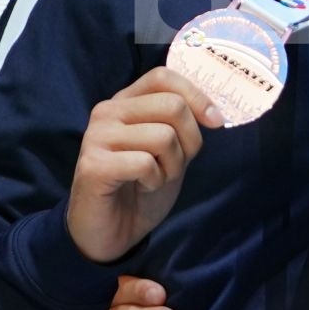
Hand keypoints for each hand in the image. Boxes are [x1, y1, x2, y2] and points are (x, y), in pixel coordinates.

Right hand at [67, 66, 221, 263]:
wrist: (111, 232)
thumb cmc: (141, 187)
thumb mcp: (171, 149)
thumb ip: (182, 123)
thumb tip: (214, 113)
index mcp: (125, 102)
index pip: (163, 77)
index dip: (196, 96)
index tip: (215, 122)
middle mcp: (107, 112)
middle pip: (172, 105)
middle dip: (190, 140)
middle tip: (175, 165)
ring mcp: (96, 136)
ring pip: (163, 136)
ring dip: (172, 165)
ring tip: (155, 178)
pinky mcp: (93, 165)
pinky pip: (145, 163)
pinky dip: (155, 180)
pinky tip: (141, 187)